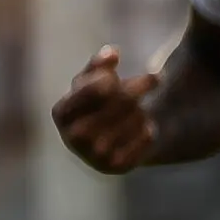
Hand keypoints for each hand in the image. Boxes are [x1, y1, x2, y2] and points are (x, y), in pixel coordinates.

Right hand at [52, 45, 159, 173]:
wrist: (108, 141)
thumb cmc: (98, 103)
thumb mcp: (94, 80)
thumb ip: (99, 66)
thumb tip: (112, 53)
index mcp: (62, 112)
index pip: (88, 91)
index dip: (108, 79)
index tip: (120, 75)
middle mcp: (73, 137)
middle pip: (119, 102)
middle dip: (138, 87)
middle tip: (156, 77)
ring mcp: (94, 155)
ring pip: (135, 118)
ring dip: (142, 109)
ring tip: (138, 110)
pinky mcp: (116, 167)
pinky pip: (144, 137)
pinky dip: (148, 129)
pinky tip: (142, 128)